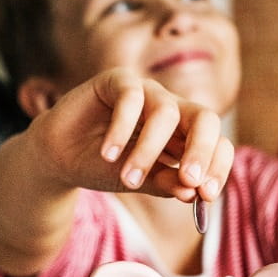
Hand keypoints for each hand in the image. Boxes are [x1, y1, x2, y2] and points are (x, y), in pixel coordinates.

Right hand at [26, 68, 232, 202]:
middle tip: (189, 180)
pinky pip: (130, 97)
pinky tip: (108, 154)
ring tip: (129, 179)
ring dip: (148, 150)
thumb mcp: (139, 181)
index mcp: (184, 135)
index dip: (218, 167)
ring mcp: (146, 92)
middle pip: (205, 118)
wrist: (59, 157)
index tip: (205, 195)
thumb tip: (193, 193)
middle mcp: (172, 110)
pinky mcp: (117, 81)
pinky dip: (121, 129)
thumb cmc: (104, 167)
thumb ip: (166, 183)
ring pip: (166, 112)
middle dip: (201, 150)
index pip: (217, 144)